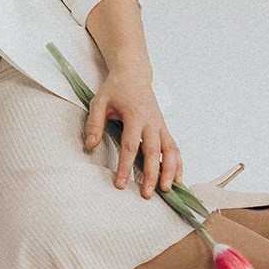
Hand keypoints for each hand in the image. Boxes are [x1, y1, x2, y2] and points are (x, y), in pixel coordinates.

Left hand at [83, 67, 182, 195]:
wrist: (134, 74)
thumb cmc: (115, 89)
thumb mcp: (100, 102)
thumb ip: (94, 124)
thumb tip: (90, 146)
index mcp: (134, 114)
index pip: (130, 145)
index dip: (126, 166)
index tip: (120, 184)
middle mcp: (151, 121)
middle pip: (153, 151)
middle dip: (151, 174)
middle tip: (147, 194)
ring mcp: (160, 124)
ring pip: (169, 150)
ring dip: (170, 171)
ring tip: (167, 191)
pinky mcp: (164, 128)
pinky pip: (174, 147)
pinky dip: (178, 163)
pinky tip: (178, 180)